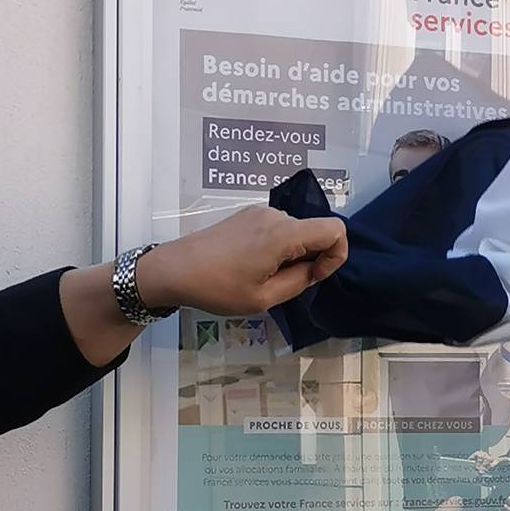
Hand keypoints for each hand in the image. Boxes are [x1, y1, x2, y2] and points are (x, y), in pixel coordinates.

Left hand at [139, 206, 346, 316]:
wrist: (173, 270)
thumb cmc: (217, 287)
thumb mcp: (263, 298)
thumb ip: (299, 281)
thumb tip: (315, 269)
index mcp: (283, 233)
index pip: (335, 229)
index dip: (336, 255)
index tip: (314, 276)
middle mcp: (275, 215)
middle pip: (314, 232)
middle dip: (310, 259)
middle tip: (279, 284)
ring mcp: (259, 212)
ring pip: (296, 233)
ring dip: (291, 256)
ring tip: (260, 277)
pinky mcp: (246, 215)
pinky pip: (277, 230)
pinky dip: (277, 249)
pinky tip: (251, 266)